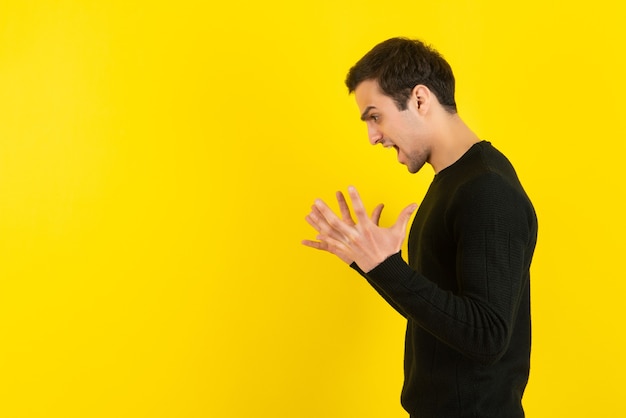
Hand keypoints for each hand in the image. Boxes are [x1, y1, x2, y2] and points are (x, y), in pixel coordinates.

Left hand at [302, 186, 416, 271]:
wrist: (386, 271)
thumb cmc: (391, 250)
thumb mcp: (398, 232)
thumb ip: (404, 216)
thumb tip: (414, 204)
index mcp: (368, 229)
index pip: (360, 210)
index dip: (355, 198)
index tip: (349, 186)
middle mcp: (356, 236)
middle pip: (338, 222)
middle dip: (326, 211)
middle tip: (317, 201)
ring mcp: (349, 245)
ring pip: (331, 232)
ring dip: (319, 222)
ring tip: (309, 213)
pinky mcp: (346, 253)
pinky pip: (331, 245)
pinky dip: (322, 240)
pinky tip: (313, 234)